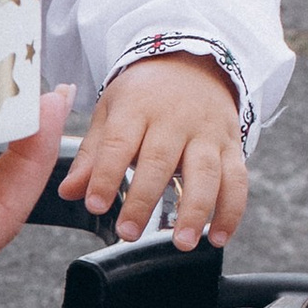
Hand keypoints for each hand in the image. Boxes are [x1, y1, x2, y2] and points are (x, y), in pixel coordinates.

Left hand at [54, 53, 245, 248]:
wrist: (194, 64)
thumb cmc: (145, 94)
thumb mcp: (111, 111)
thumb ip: (92, 155)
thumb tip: (69, 192)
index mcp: (137, 106)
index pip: (119, 143)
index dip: (105, 176)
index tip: (95, 205)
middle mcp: (175, 118)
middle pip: (160, 161)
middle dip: (144, 201)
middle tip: (127, 233)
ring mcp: (208, 132)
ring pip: (205, 173)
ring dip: (195, 211)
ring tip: (182, 243)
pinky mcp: (232, 145)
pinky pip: (237, 180)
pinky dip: (232, 211)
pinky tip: (218, 237)